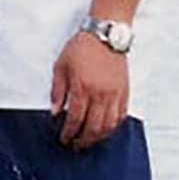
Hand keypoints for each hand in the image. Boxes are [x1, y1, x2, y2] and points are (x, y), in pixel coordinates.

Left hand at [50, 33, 128, 148]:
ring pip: (108, 125)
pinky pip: (120, 116)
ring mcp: (114, 95)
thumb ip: (57, 91)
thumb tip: (54, 112)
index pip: (74, 119)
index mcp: (82, 88)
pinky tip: (105, 129)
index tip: (64, 138)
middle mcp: (100, 94)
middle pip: (92, 127)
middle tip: (75, 145)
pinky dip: (112, 127)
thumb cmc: (82, 48)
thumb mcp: (61, 66)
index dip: (68, 132)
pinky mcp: (124, 92)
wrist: (106, 34)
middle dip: (82, 140)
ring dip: (97, 137)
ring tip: (89, 140)